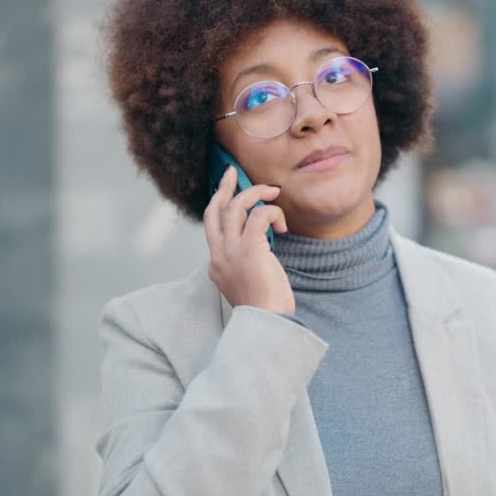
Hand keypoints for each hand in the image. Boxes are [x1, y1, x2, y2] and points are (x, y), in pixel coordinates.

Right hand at [203, 166, 294, 314]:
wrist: (266, 324)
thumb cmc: (264, 309)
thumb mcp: (247, 284)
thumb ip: (245, 264)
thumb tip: (259, 248)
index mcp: (216, 264)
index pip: (212, 226)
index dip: (220, 205)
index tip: (228, 191)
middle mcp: (219, 255)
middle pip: (214, 210)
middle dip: (223, 187)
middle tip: (232, 171)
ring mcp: (231, 252)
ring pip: (236, 207)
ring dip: (255, 194)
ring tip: (273, 192)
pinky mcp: (250, 250)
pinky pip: (258, 216)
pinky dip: (272, 212)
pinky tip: (283, 224)